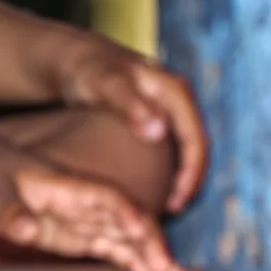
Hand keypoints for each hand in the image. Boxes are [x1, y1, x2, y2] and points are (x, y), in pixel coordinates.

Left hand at [0, 138, 188, 270]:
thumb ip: (11, 211)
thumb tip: (29, 229)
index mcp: (70, 187)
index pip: (109, 201)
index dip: (130, 218)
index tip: (148, 240)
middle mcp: (85, 202)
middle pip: (129, 219)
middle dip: (153, 244)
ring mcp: (84, 218)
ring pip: (127, 236)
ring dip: (150, 256)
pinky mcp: (77, 233)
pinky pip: (112, 247)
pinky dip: (132, 261)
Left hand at [54, 37, 208, 213]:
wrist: (74, 60)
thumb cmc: (88, 72)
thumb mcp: (105, 84)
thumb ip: (130, 105)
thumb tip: (159, 131)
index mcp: (174, 90)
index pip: (195, 138)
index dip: (191, 173)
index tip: (176, 202)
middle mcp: (178, 97)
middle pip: (196, 145)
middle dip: (190, 180)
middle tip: (172, 210)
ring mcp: (169, 106)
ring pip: (186, 147)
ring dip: (181, 176)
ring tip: (166, 205)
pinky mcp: (157, 114)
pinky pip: (172, 145)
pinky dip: (169, 168)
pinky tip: (153, 187)